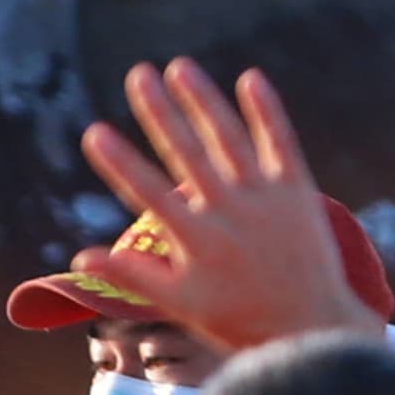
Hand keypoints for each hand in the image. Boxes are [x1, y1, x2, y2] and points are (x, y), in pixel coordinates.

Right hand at [74, 61, 371, 351]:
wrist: (314, 327)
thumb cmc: (241, 321)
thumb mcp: (181, 305)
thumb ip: (132, 276)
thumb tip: (80, 257)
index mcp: (196, 240)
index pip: (147, 192)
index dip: (118, 161)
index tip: (94, 132)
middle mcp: (229, 211)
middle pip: (185, 152)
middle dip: (158, 111)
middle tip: (137, 74)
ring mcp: (265, 197)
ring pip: (227, 137)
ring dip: (203, 100)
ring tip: (179, 67)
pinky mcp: (298, 189)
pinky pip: (279, 141)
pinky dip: (265, 110)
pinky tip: (248, 78)